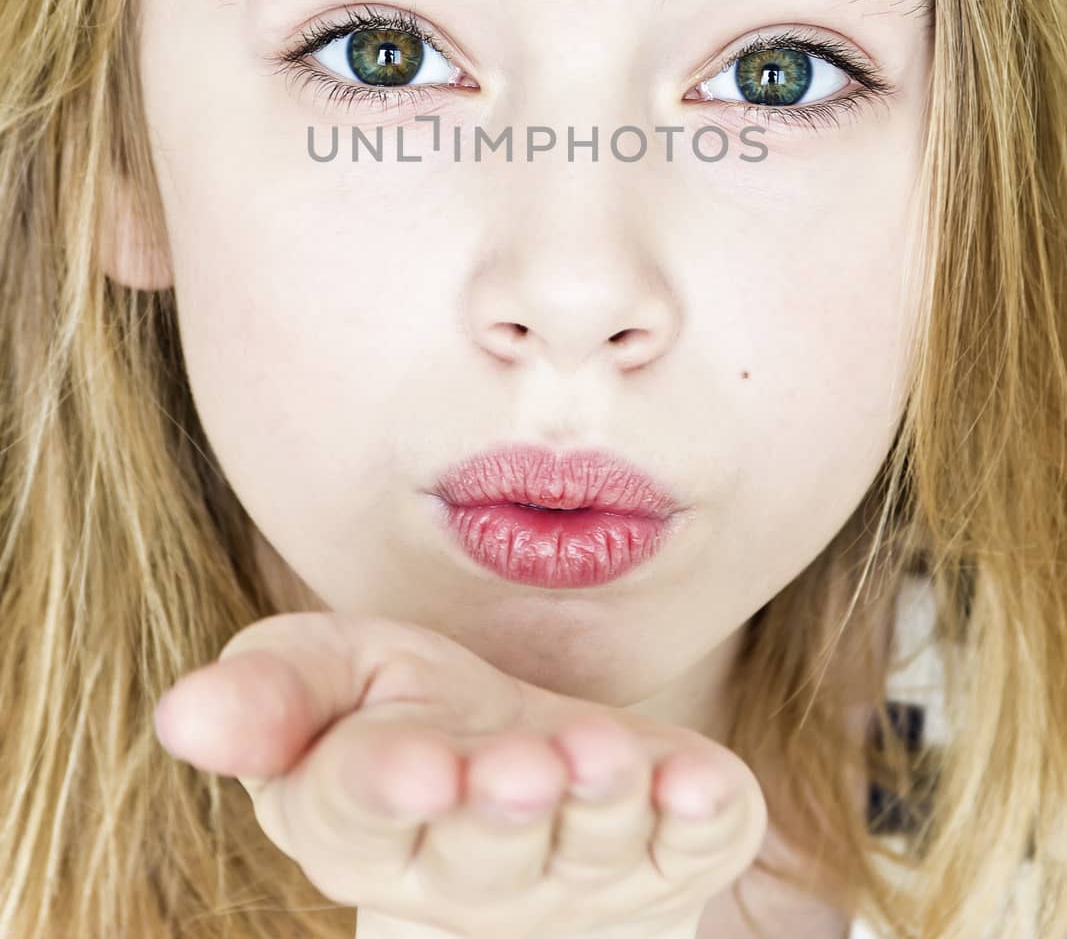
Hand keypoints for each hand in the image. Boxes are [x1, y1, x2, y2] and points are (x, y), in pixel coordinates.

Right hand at [152, 612, 767, 938]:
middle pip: (484, 850)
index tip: (420, 764)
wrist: (514, 739)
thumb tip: (184, 714)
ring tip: (608, 753)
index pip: (361, 816)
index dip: (390, 792)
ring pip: (586, 855)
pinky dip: (697, 820)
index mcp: (362, 819)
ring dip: (601, 808)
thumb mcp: (322, 672)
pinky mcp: (659, 858)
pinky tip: (702, 783)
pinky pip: (687, 853)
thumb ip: (264, 695)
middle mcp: (464, 868)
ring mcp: (569, 874)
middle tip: (525, 765)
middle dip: (505, 809)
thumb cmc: (398, 703)